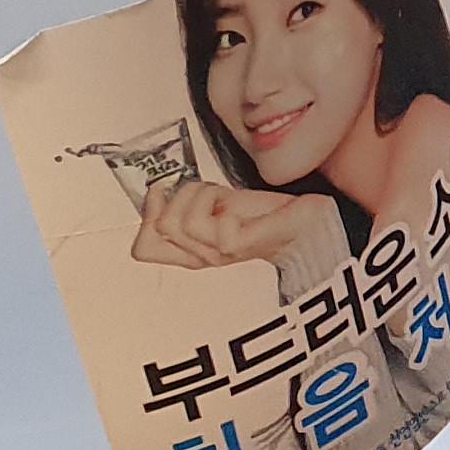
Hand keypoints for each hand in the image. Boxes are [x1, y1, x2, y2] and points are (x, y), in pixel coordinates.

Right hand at [132, 181, 339, 269]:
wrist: (305, 222)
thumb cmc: (263, 215)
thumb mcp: (214, 206)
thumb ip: (184, 206)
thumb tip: (154, 192)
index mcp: (193, 251)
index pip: (143, 249)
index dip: (148, 215)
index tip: (165, 191)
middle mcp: (203, 257)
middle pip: (160, 227)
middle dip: (180, 195)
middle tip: (208, 192)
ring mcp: (218, 254)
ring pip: (180, 221)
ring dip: (201, 194)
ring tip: (224, 197)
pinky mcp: (235, 245)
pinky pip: (206, 221)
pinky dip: (218, 199)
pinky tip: (237, 205)